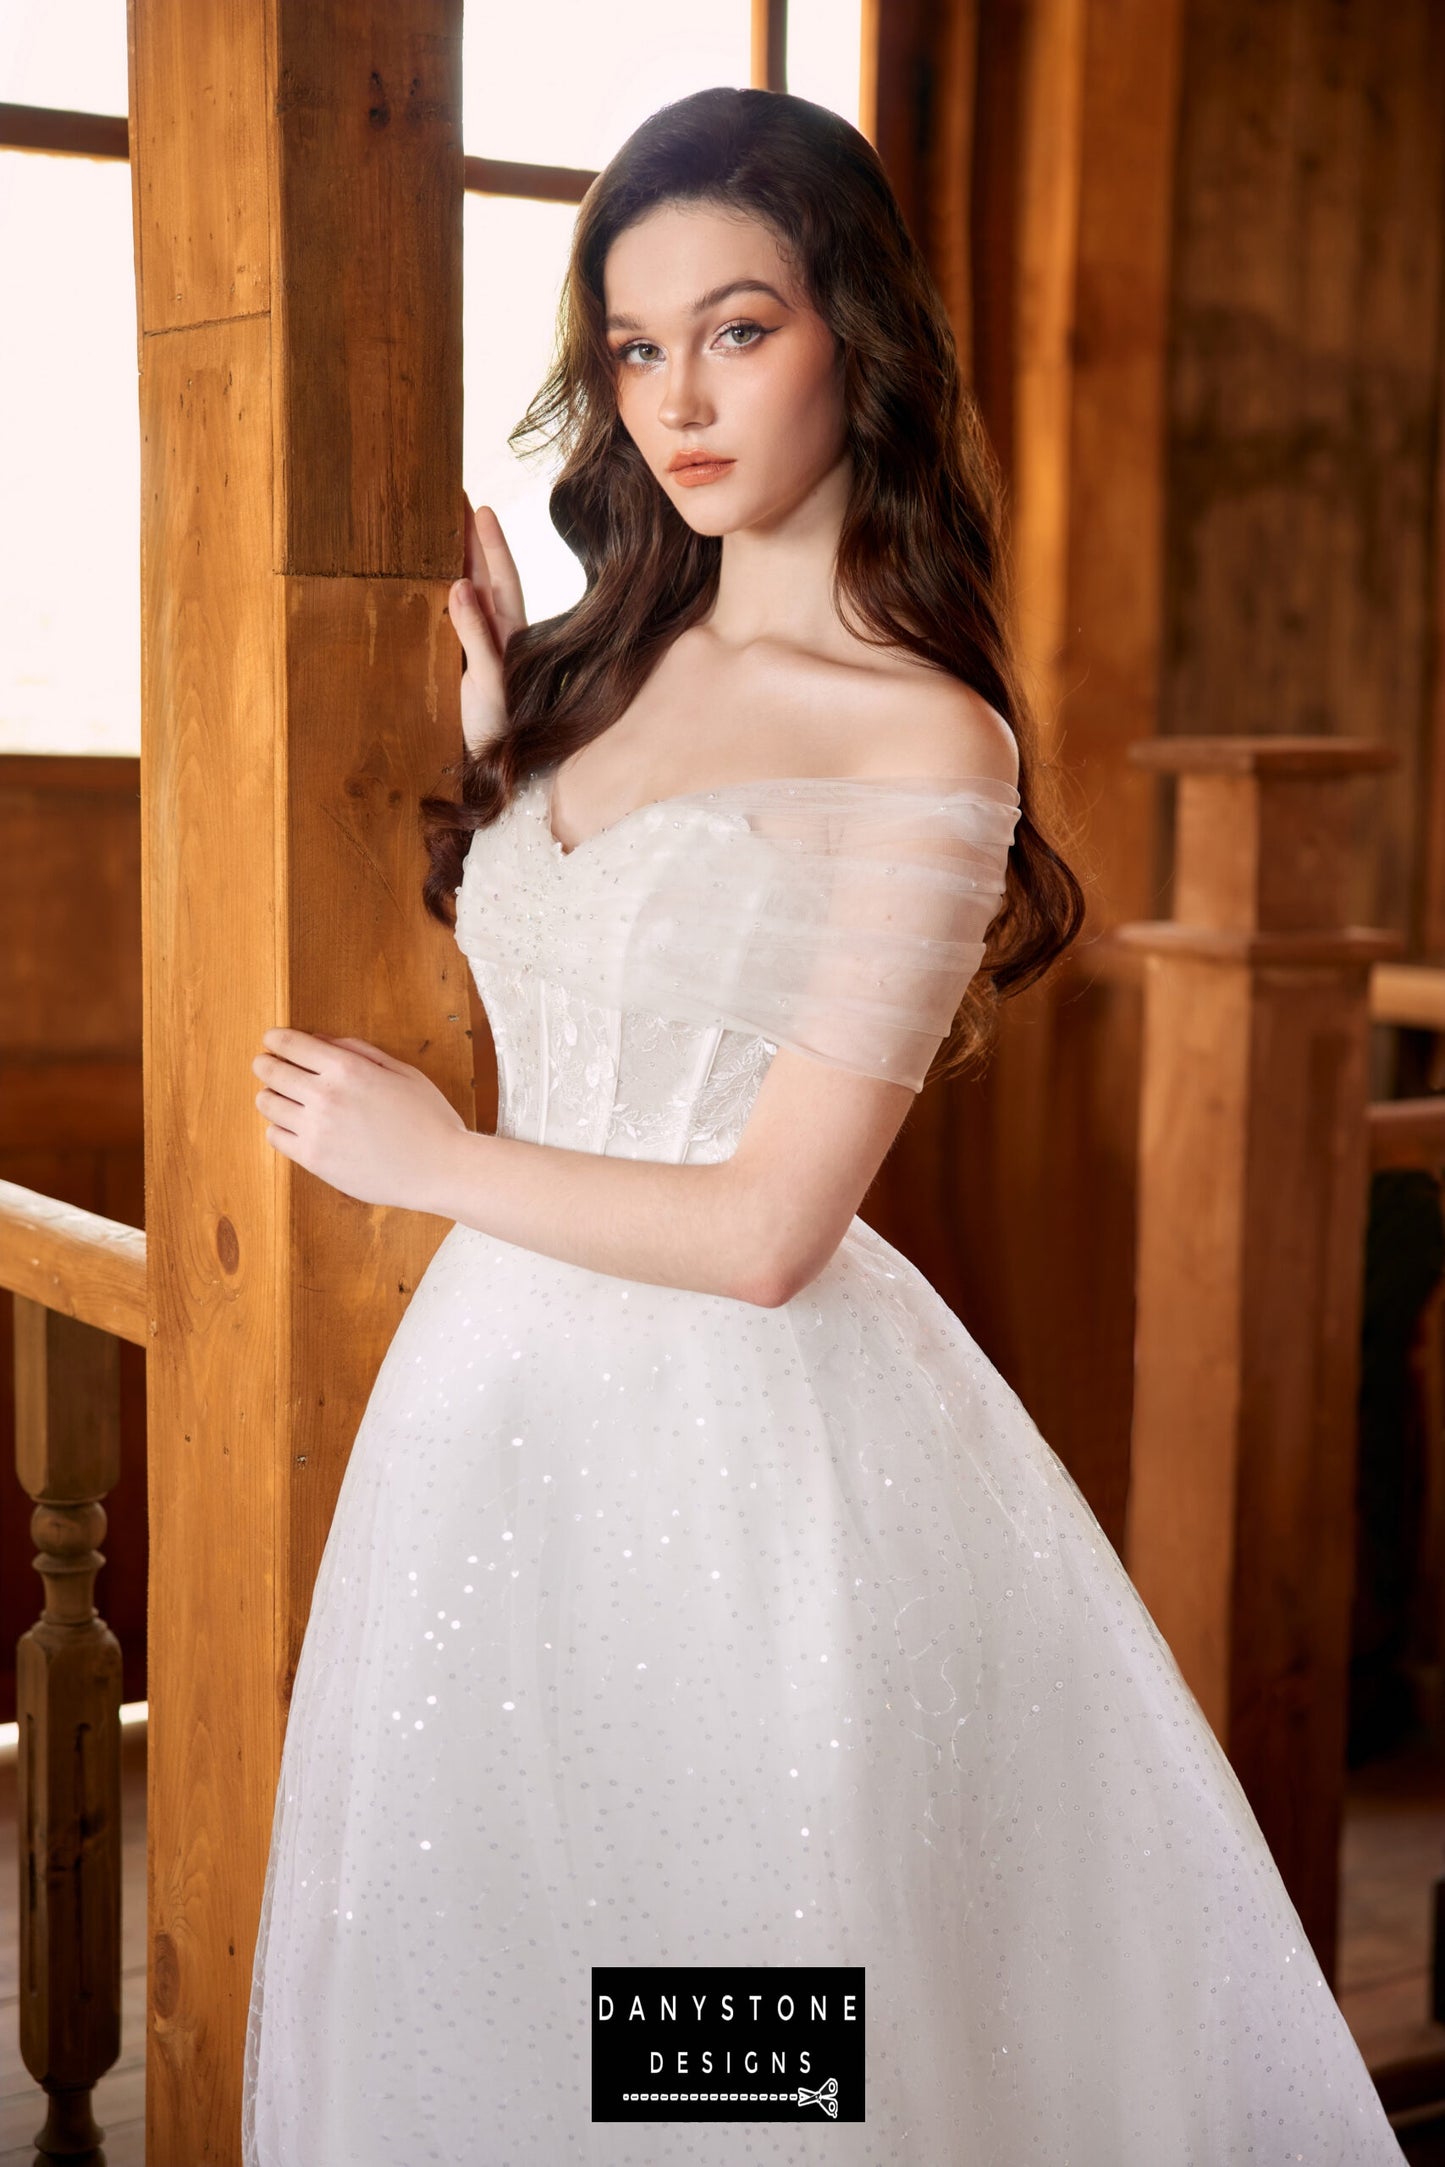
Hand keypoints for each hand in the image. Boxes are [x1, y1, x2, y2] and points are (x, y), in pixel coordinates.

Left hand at [252, 1029, 468, 1212]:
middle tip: (268, 1065)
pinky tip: (295, 1125)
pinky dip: (279, 1127)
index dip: (276, 1038)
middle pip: (271, 1071)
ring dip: (271, 1095)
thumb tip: (321, 1040)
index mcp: (348, 1068)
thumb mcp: (402, 1071)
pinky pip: (275, 1136)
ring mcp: (317, 1130)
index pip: (290, 1044)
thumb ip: (359, 1051)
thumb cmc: (428, 1118)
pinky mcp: (314, 1159)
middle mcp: (326, 1096)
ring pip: (267, 1103)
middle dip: (266, 1063)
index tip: (273, 1039)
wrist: (440, 1169)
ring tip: (283, 1097)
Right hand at [448, 492, 526, 756]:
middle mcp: (495, 635)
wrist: (490, 772)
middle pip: (481, 576)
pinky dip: (435, 596)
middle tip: (451, 501)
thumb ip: (477, 636)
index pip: (501, 577)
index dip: (491, 543)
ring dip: (450, 561)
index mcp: (510, 634)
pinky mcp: (454, 664)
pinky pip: (444, 620)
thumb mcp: (490, 682)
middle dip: (468, 538)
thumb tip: (459, 584)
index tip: (480, 507)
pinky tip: (421, 581)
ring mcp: (475, 648)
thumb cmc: (498, 730)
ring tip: (433, 529)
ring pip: (462, 594)